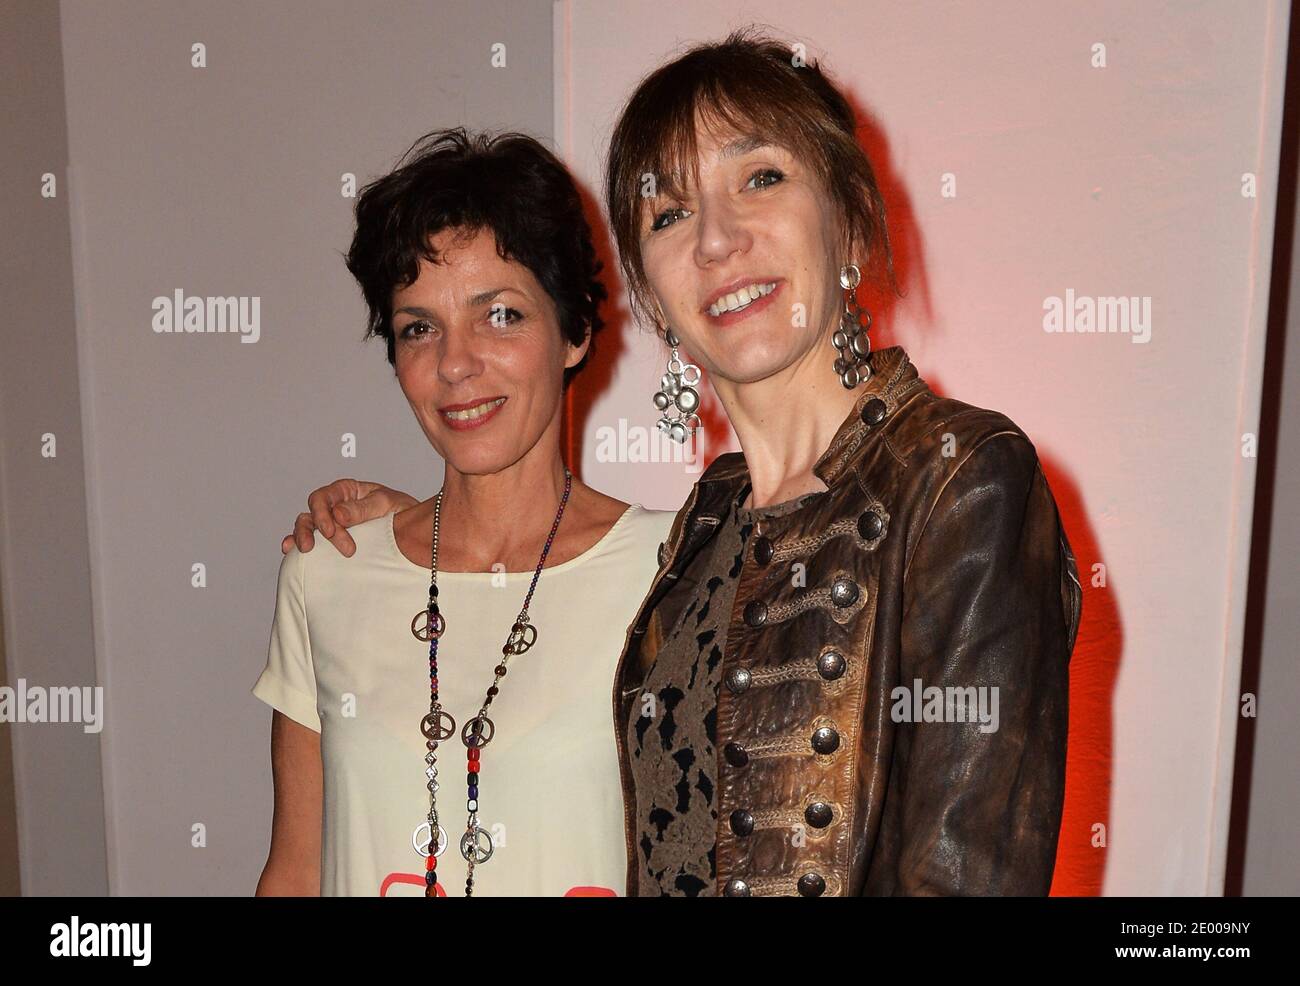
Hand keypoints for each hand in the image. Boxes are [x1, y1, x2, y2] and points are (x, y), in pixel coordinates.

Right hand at [281, 479, 418, 556]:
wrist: (416, 530)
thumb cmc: (402, 510)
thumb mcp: (386, 504)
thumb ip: (362, 509)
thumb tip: (338, 514)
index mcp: (347, 491)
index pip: (323, 497)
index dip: (321, 514)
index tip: (329, 532)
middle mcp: (335, 505)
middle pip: (312, 513)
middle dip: (313, 530)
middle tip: (320, 548)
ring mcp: (333, 523)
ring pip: (308, 526)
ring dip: (302, 537)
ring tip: (304, 550)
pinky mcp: (333, 541)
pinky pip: (312, 540)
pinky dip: (298, 544)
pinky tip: (290, 551)